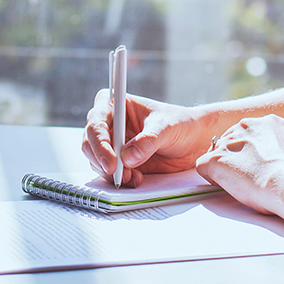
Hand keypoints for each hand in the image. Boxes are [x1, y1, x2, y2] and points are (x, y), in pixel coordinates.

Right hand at [82, 90, 209, 186]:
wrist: (194, 141)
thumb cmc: (180, 124)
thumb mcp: (166, 128)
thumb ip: (148, 141)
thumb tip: (127, 157)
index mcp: (116, 104)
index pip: (96, 121)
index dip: (99, 141)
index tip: (111, 161)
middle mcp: (110, 123)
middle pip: (90, 142)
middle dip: (102, 160)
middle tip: (118, 174)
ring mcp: (113, 143)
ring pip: (96, 160)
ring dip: (111, 172)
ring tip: (132, 176)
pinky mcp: (119, 161)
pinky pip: (109, 173)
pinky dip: (119, 179)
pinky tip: (136, 179)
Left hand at [195, 114, 283, 214]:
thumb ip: (278, 149)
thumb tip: (273, 162)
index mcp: (269, 122)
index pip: (250, 133)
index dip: (251, 152)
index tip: (257, 165)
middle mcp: (247, 125)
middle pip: (232, 140)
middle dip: (236, 156)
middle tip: (248, 176)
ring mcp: (229, 141)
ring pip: (218, 151)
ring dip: (225, 166)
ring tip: (240, 183)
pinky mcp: (215, 158)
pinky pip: (204, 166)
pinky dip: (212, 177)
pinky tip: (227, 186)